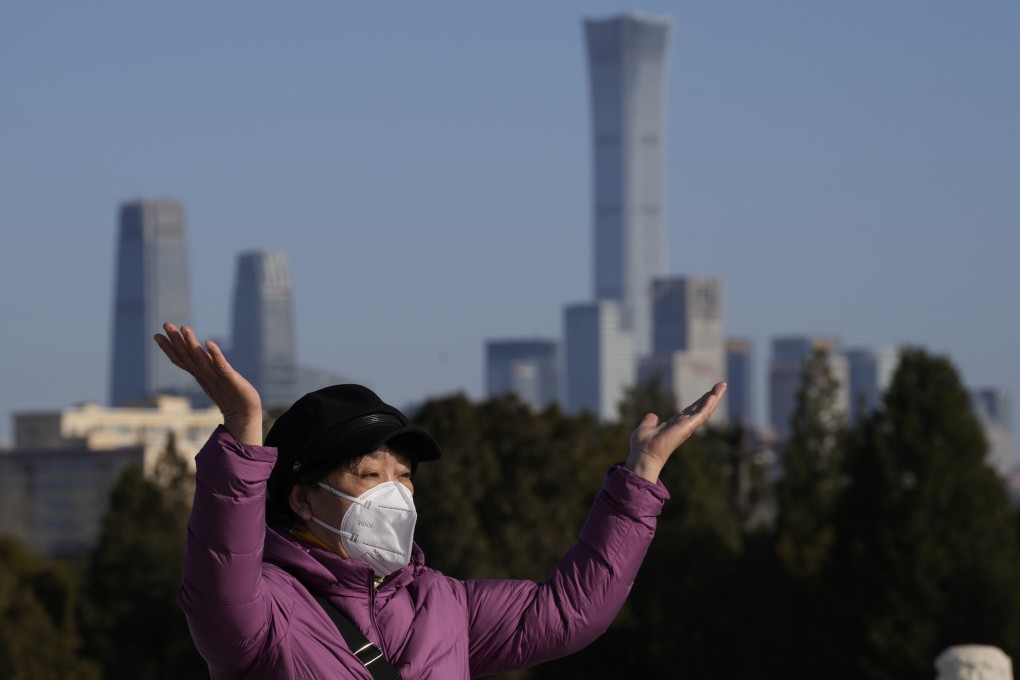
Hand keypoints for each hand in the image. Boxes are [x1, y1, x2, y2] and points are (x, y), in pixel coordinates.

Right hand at [153, 322, 263, 444]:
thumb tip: (195, 357)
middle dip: (176, 340)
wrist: (245, 415)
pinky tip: (209, 343)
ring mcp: (217, 378)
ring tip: (184, 328)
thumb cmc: (230, 396)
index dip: (169, 348)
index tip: (157, 335)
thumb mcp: (213, 380)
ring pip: (201, 359)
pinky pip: (222, 366)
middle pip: (187, 357)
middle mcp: (205, 375)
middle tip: (165, 324)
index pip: (181, 360)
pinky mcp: (231, 379)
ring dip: (192, 343)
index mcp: (200, 375)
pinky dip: (215, 355)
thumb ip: (204, 368)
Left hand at [625, 382, 726, 482]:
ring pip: (705, 409)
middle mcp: (684, 424)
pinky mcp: (688, 427)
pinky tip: (713, 395)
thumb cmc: (644, 444)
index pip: (691, 410)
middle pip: (701, 407)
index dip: (700, 401)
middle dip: (712, 396)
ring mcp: (687, 426)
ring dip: (714, 397)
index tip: (709, 393)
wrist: (644, 453)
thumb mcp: (647, 427)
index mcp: (676, 424)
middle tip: (722, 385)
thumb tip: (652, 416)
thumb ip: (650, 421)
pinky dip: (707, 405)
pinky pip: (701, 414)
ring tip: (723, 385)